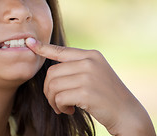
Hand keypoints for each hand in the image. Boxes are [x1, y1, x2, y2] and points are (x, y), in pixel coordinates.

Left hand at [25, 38, 155, 135]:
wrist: (127, 113)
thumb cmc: (107, 95)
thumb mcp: (95, 73)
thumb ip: (78, 66)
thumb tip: (52, 67)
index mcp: (91, 55)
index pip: (61, 50)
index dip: (43, 48)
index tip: (29, 43)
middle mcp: (89, 62)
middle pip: (52, 72)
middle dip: (48, 90)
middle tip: (56, 101)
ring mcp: (88, 76)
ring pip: (53, 85)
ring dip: (53, 100)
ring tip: (63, 107)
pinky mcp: (86, 92)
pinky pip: (59, 98)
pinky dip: (60, 107)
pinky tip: (69, 111)